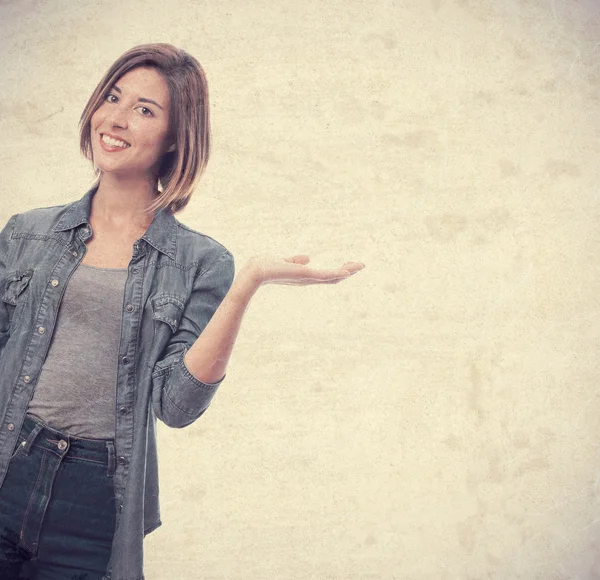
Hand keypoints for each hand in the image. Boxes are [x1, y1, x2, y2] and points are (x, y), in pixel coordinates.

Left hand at [243, 255, 364, 286]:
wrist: (255, 273)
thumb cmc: (264, 266)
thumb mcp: (283, 260)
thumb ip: (295, 260)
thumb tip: (307, 258)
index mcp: (303, 276)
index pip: (324, 275)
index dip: (337, 271)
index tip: (348, 266)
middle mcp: (307, 280)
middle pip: (332, 278)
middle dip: (347, 272)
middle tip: (361, 265)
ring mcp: (307, 278)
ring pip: (332, 277)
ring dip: (347, 271)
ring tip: (360, 266)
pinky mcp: (305, 275)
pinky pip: (325, 275)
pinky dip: (337, 273)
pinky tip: (348, 271)